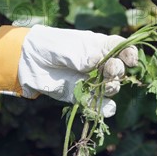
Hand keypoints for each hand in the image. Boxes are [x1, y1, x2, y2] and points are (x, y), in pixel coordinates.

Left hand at [0, 25, 137, 117]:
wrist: (26, 60)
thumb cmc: (48, 45)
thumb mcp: (66, 47)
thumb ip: (81, 55)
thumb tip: (96, 62)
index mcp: (97, 46)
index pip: (120, 48)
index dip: (129, 53)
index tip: (130, 59)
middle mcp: (97, 63)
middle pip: (118, 69)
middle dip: (118, 71)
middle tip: (110, 71)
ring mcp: (89, 80)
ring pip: (109, 88)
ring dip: (111, 89)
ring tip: (106, 87)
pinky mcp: (79, 95)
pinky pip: (95, 104)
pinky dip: (102, 109)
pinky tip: (106, 110)